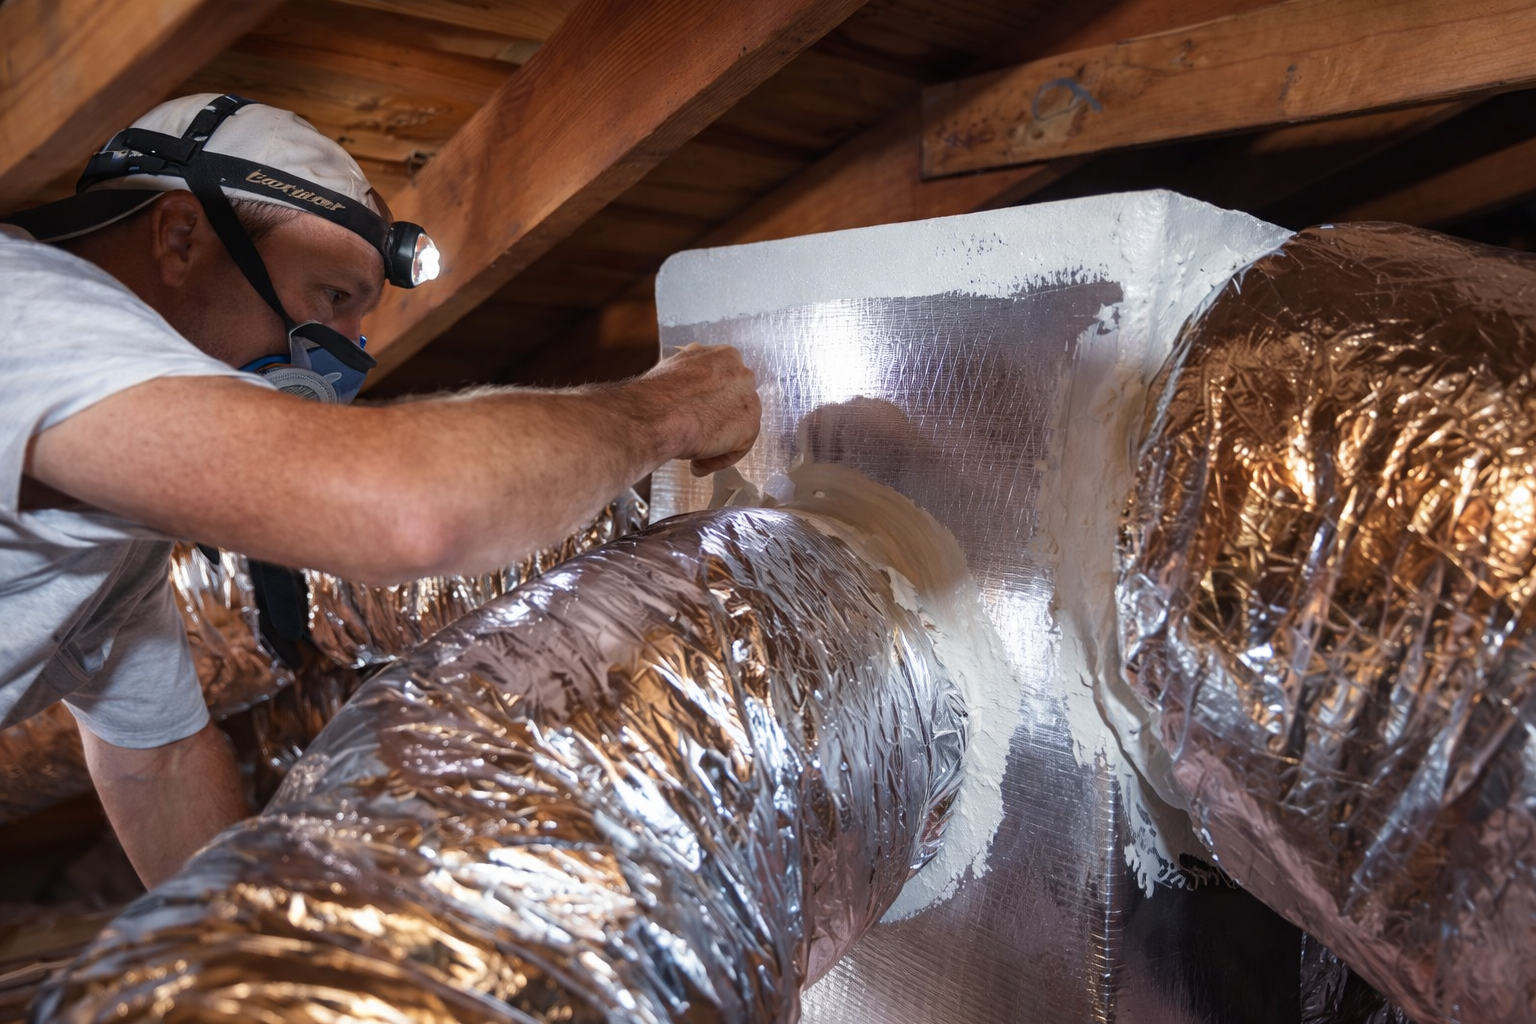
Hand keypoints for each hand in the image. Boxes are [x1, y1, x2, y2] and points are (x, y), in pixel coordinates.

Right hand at [637, 344, 761, 475]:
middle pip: (734, 402)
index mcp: (723, 355)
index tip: (695, 413)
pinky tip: (698, 463)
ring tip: (694, 455)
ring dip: (717, 443)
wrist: (656, 415)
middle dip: (715, 420)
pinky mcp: (749, 426)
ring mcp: (748, 399)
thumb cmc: (656, 396)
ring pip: (737, 426)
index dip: (708, 401)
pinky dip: (718, 458)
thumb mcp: (673, 370)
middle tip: (696, 435)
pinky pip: (738, 447)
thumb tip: (687, 386)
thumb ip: (690, 376)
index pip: (724, 381)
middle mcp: (741, 372)